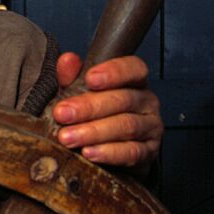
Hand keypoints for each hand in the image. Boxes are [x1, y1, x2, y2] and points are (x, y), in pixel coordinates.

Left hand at [50, 53, 162, 176]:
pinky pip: (132, 152)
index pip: (133, 68)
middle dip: (89, 107)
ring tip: (68, 137)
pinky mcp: (149, 152)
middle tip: (62, 114)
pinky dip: (109, 153)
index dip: (114, 72)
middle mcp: (146, 101)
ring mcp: (151, 127)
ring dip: (93, 132)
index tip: (90, 78)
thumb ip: (74, 77)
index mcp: (134, 81)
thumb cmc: (97, 115)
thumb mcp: (82, 93)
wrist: (113, 153)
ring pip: (126, 126)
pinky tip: (89, 153)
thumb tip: (67, 60)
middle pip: (123, 99)